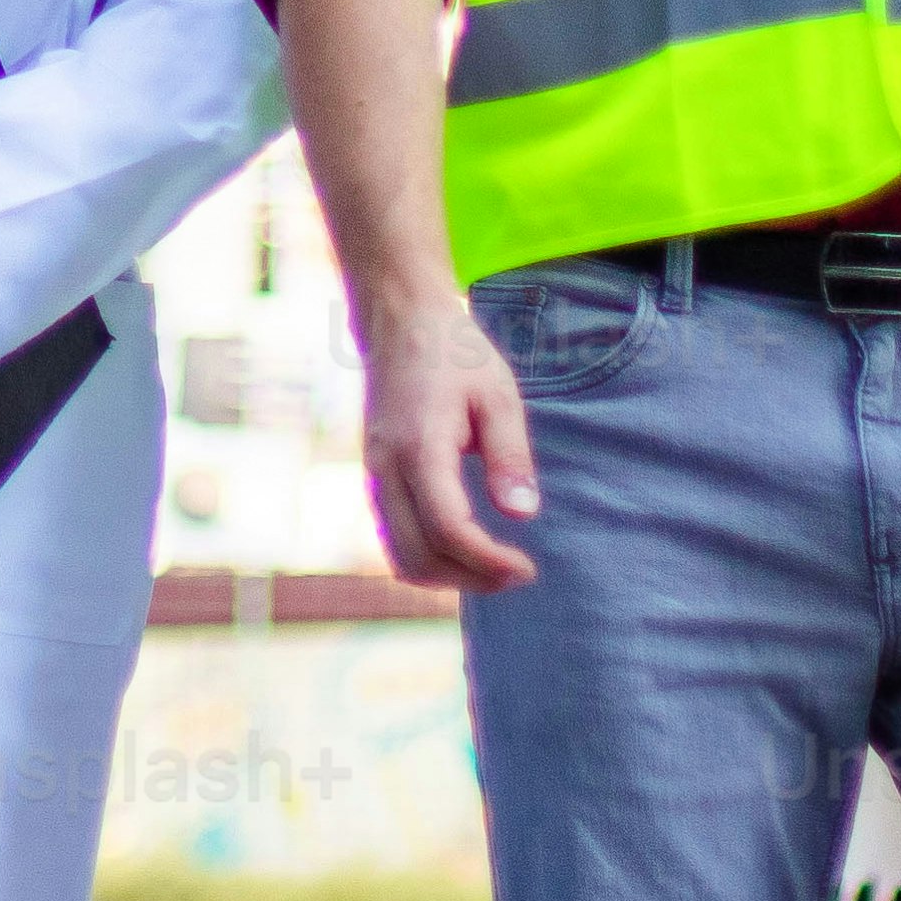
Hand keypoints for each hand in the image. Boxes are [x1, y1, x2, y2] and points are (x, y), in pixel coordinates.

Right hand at [354, 279, 542, 594]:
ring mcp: (373, 477)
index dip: (488, 561)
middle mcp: (385, 469)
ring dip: (448, 576)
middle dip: (470, 578)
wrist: (400, 322)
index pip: (448, 530)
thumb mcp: (498, 396)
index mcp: (418, 447)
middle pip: (419, 558)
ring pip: (401, 557)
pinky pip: (394, 540)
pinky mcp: (374, 480)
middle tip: (518, 573)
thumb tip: (523, 515)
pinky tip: (466, 549)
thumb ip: (510, 457)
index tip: (527, 568)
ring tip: (495, 566)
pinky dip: (429, 559)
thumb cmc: (457, 355)